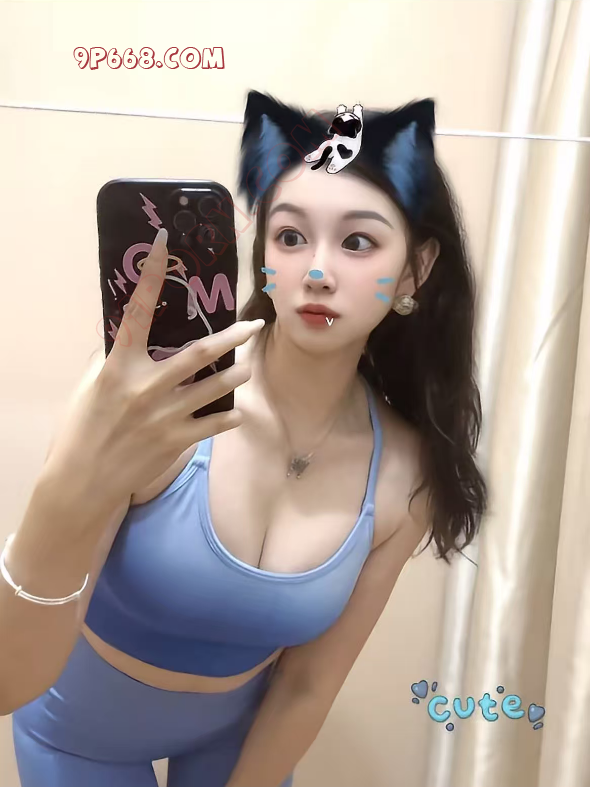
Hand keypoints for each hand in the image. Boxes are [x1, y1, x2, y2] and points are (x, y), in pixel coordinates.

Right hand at [44, 227, 263, 507]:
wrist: (84, 478)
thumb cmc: (85, 426)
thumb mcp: (92, 384)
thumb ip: (117, 358)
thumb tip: (136, 334)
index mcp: (119, 365)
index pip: (136, 311)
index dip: (150, 275)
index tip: (164, 244)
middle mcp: (146, 386)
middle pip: (200, 353)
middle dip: (234, 336)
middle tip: (255, 325)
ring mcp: (165, 415)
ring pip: (216, 387)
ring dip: (238, 373)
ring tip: (248, 364)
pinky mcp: (177, 441)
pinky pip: (215, 423)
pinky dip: (230, 414)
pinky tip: (237, 410)